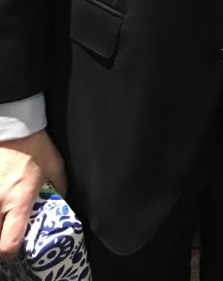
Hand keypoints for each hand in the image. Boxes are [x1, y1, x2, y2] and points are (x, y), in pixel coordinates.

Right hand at [0, 130, 66, 259]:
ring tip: (5, 216)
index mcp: (19, 201)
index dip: (12, 251)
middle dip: (2, 239)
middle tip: (10, 230)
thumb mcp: (55, 168)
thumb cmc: (35, 147)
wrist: (15, 127)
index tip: (18, 245)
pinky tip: (1, 201)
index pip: (8, 244)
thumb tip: (60, 204)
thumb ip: (59, 189)